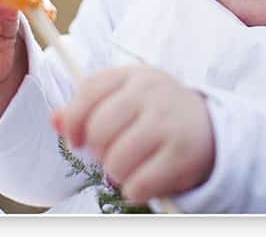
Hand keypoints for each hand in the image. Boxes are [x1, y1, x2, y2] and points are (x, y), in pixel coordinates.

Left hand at [52, 66, 215, 203]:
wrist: (210, 127)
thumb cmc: (155, 113)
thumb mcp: (124, 99)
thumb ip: (87, 107)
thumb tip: (56, 120)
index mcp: (134, 75)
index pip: (90, 89)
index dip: (75, 120)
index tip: (77, 139)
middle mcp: (152, 92)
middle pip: (99, 130)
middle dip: (97, 151)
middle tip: (110, 153)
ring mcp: (168, 121)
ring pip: (116, 161)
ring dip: (115, 172)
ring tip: (128, 167)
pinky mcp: (182, 153)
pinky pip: (137, 184)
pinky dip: (135, 190)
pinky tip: (145, 179)